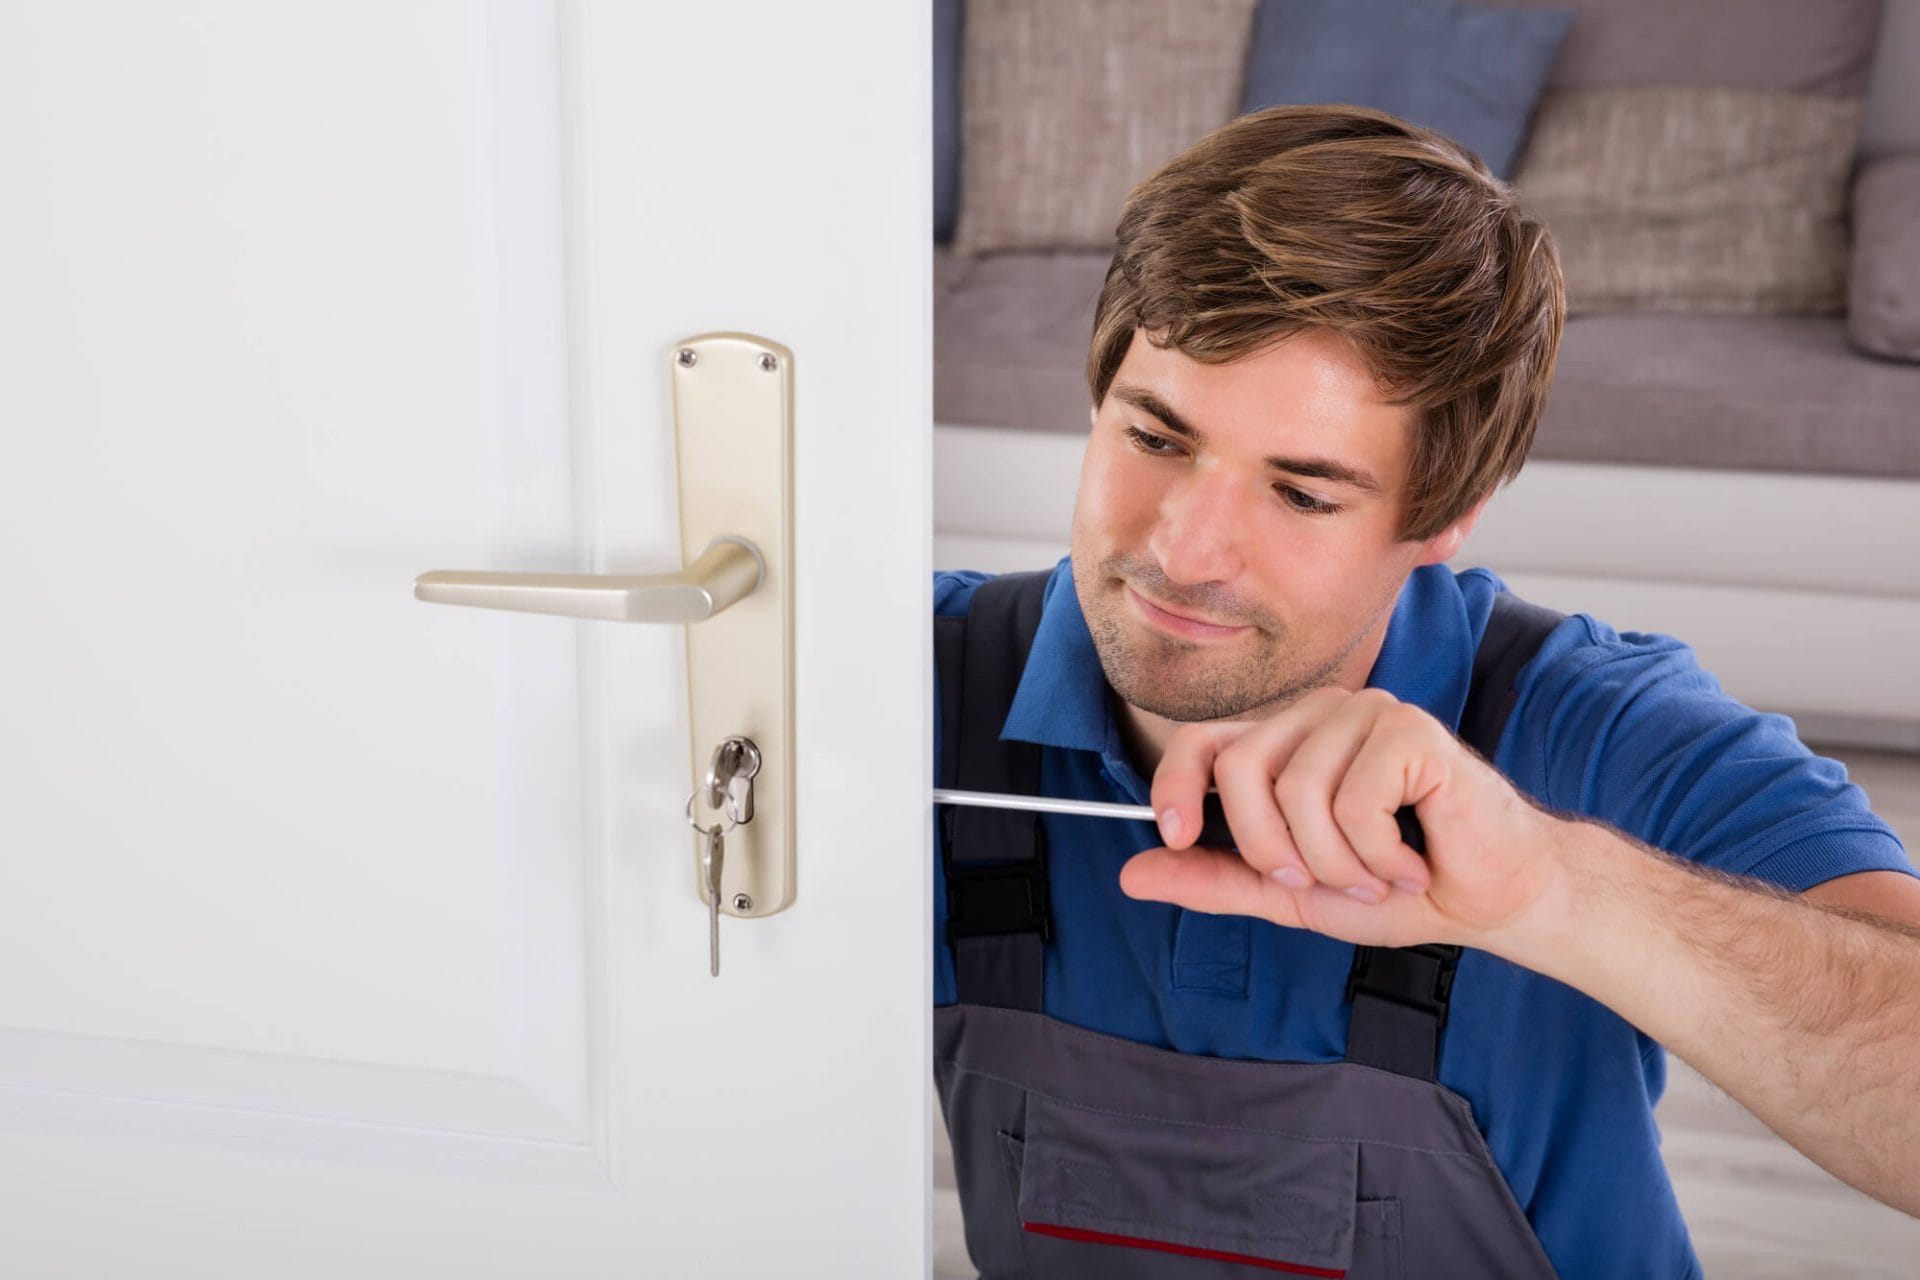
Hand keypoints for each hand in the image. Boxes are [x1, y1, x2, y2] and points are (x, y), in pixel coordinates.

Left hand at [1119, 687, 1565, 948]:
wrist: (1493, 899)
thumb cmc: (1399, 888)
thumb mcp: (1290, 894)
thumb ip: (1217, 879)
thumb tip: (1132, 873)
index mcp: (1288, 743)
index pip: (1204, 741)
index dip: (1175, 783)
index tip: (1173, 834)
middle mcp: (1323, 716)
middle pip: (1241, 768)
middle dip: (1272, 850)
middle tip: (1321, 883)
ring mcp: (1368, 714)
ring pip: (1298, 792)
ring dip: (1336, 863)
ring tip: (1378, 876)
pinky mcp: (1412, 730)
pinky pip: (1354, 801)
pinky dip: (1378, 855)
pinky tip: (1412, 862)